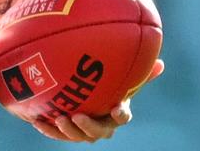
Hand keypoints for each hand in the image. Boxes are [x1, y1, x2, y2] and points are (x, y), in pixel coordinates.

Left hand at [28, 59, 164, 142]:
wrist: (82, 95)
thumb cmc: (107, 85)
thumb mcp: (120, 75)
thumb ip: (137, 71)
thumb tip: (162, 63)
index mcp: (116, 113)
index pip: (122, 116)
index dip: (120, 114)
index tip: (116, 108)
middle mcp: (102, 125)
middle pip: (98, 132)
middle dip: (88, 127)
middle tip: (78, 116)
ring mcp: (84, 130)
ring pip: (78, 136)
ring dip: (68, 131)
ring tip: (59, 118)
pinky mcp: (66, 131)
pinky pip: (58, 134)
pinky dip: (49, 129)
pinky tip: (37, 120)